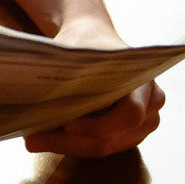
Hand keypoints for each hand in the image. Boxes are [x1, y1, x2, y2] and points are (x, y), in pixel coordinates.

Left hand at [22, 17, 164, 157]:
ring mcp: (143, 124)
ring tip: (33, 140)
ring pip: (104, 146)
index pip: (130, 114)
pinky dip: (72, 144)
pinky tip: (46, 138)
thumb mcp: (77, 51)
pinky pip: (100, 146)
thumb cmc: (87, 43)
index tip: (66, 125)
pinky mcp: (128, 135)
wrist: (95, 37)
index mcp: (145, 81)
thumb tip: (44, 100)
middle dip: (70, 141)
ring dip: (67, 146)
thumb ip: (69, 74)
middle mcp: (151, 105)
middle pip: (112, 137)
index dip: (98, 124)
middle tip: (32, 140)